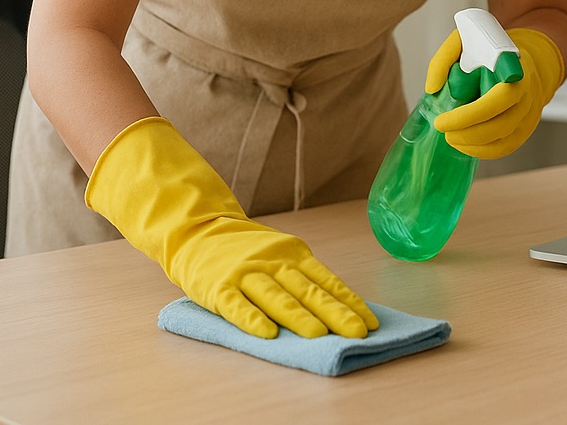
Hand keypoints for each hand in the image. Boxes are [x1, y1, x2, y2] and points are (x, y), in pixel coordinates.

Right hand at [86, 117, 377, 338]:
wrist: (197, 230)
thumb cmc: (248, 251)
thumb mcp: (281, 254)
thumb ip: (305, 277)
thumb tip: (341, 306)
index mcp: (292, 253)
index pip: (326, 280)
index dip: (348, 302)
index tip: (369, 322)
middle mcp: (272, 261)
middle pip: (307, 290)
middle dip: (334, 313)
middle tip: (356, 333)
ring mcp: (245, 273)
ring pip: (276, 296)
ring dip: (298, 317)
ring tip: (318, 335)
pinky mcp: (218, 287)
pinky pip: (236, 305)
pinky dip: (251, 319)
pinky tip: (266, 334)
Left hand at [425, 28, 564, 158]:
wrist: (525, 60)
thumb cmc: (492, 52)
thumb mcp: (466, 41)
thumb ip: (444, 59)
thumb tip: (432, 88)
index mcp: (514, 70)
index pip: (499, 98)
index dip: (470, 114)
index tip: (442, 120)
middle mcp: (526, 95)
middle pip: (499, 125)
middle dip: (466, 132)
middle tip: (441, 127)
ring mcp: (528, 115)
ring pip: (503, 140)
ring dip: (472, 144)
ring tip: (450, 137)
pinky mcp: (525, 129)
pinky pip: (505, 148)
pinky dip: (482, 151)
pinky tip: (464, 144)